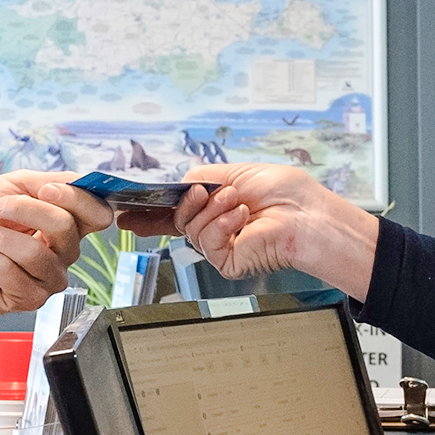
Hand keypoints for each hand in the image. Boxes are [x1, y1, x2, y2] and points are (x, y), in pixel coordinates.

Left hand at [0, 171, 110, 317]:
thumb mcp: (10, 186)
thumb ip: (46, 181)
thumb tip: (78, 181)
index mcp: (67, 223)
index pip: (98, 214)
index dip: (78, 199)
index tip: (47, 190)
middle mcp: (64, 252)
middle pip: (66, 227)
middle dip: (24, 209)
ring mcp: (49, 278)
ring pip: (35, 253)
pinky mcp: (29, 299)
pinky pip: (11, 273)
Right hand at [141, 164, 379, 297]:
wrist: (307, 214)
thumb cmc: (285, 193)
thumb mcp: (236, 173)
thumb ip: (201, 177)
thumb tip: (180, 184)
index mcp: (215, 207)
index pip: (175, 212)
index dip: (149, 213)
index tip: (126, 212)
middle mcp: (215, 228)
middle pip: (177, 220)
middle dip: (187, 202)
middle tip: (204, 191)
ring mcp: (220, 247)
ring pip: (190, 229)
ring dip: (212, 210)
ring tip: (237, 201)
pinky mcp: (227, 262)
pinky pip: (207, 243)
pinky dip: (221, 225)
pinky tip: (240, 217)